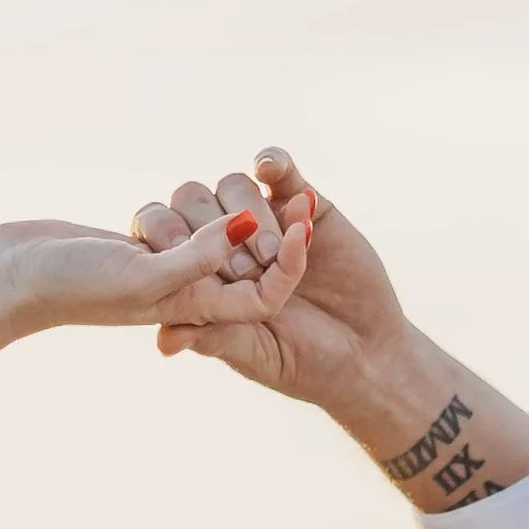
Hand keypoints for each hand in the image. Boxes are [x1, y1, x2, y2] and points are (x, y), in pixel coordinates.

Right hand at [0, 209, 307, 337]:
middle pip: (247, 268)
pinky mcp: (141, 248)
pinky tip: (215, 188)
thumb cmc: (75, 285)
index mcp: (192, 307)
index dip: (291, 261)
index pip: (263, 294)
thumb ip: (197, 256)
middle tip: (300, 198)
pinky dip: (204, 210)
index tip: (304, 222)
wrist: (14, 279)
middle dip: (274, 235)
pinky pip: (187, 227)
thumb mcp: (146, 274)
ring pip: (218, 242)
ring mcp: (162, 270)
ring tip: (266, 187)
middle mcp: (183, 293)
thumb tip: (245, 230)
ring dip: (240, 218)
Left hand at [127, 147, 410, 409]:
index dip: (164, 236)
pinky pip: (280, 170)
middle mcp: (225, 243)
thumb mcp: (253, 355)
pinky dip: (273, 164)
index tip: (180, 257)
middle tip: (246, 270)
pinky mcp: (304, 204)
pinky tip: (269, 172)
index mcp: (200, 276)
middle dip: (212, 231)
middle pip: (193, 201)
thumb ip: (211, 339)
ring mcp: (264, 220)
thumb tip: (161, 340)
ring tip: (274, 254)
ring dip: (249, 213)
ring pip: (233, 185)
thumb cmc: (302, 364)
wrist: (367, 356)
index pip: (162, 235)